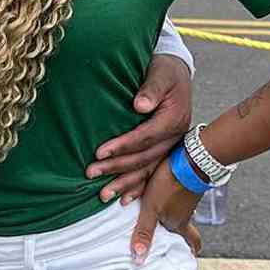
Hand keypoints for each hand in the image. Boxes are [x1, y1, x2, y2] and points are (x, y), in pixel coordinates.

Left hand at [86, 53, 193, 204]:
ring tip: (103, 195)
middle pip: (144, 157)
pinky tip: (125, 199)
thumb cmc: (166, 70)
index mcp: (174, 118)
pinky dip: (139, 187)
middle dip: (117, 167)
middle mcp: (175, 136)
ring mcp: (172, 146)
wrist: (178, 72)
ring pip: (148, 170)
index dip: (122, 146)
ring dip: (126, 184)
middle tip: (91, 173)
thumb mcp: (161, 72)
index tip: (99, 152)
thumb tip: (140, 105)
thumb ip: (152, 88)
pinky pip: (153, 172)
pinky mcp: (167, 150)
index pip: (145, 136)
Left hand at [128, 168, 202, 264]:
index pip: (192, 241)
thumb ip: (144, 232)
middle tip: (178, 238)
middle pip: (187, 227)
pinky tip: (166, 192)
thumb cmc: (169, 186)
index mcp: (180, 223)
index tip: (192, 255)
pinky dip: (174, 199)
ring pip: (184, 211)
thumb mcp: (152, 210)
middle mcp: (187, 213)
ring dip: (176, 215)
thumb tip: (138, 259)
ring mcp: (189, 198)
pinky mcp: (187, 183)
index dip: (192, 249)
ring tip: (165, 216)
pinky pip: (181, 195)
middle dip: (182, 234)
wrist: (190, 159)